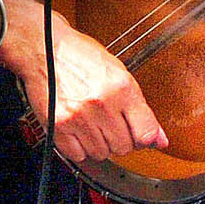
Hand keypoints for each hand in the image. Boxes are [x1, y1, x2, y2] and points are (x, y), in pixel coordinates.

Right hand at [16, 10, 168, 162]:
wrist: (44, 48)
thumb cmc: (80, 56)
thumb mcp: (119, 73)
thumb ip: (141, 109)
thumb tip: (160, 139)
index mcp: (122, 87)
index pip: (145, 134)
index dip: (145, 139)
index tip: (140, 136)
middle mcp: (102, 103)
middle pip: (123, 147)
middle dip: (119, 138)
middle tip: (109, 121)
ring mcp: (79, 117)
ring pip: (101, 154)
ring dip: (98, 143)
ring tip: (91, 121)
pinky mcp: (58, 127)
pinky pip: (78, 155)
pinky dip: (79, 147)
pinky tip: (77, 128)